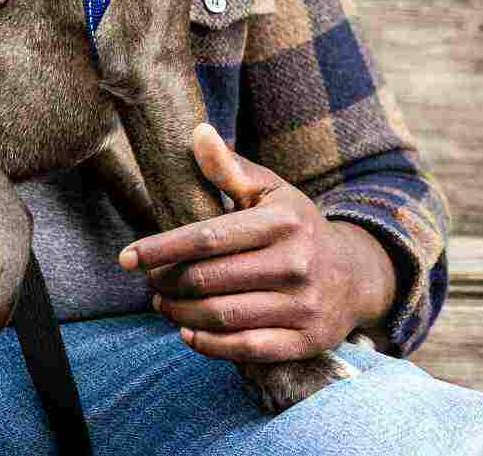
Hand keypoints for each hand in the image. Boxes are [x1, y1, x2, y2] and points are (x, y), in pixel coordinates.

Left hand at [117, 123, 396, 362]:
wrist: (355, 274)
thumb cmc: (297, 227)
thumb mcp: (271, 191)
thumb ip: (230, 168)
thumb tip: (197, 133)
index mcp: (283, 221)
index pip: (208, 237)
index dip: (162, 248)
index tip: (127, 257)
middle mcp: (296, 262)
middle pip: (210, 279)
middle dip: (169, 282)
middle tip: (150, 282)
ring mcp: (303, 304)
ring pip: (223, 315)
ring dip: (181, 313)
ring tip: (163, 304)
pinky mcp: (306, 340)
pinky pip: (246, 348)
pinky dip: (209, 344)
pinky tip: (188, 332)